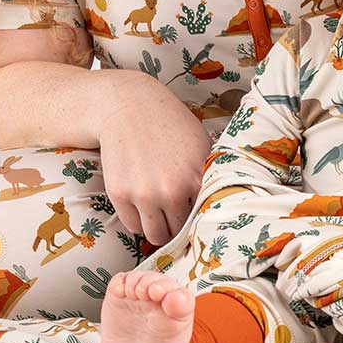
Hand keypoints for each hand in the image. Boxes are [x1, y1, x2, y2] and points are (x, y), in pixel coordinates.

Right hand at [96, 73, 213, 245]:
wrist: (129, 106)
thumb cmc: (170, 123)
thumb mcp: (202, 144)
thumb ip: (210, 176)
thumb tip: (223, 204)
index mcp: (196, 179)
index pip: (205, 220)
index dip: (202, 221)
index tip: (199, 220)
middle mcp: (170, 191)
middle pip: (180, 231)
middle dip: (179, 224)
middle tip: (176, 213)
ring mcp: (143, 194)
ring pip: (156, 235)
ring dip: (159, 227)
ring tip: (161, 212)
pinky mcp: (120, 194)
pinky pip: (132, 226)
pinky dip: (138, 220)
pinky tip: (143, 203)